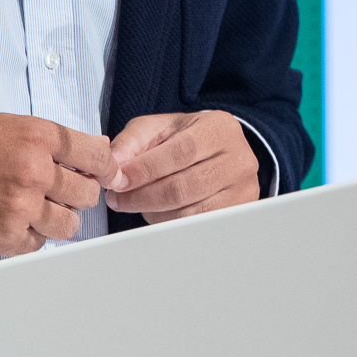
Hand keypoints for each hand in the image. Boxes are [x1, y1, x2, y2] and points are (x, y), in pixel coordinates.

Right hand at [0, 113, 115, 256]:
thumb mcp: (13, 127)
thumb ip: (55, 142)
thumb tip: (96, 153)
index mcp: (40, 137)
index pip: (99, 156)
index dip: (105, 168)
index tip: (104, 174)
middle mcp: (36, 171)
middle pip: (88, 194)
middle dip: (77, 194)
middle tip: (57, 192)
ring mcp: (22, 207)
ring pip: (69, 224)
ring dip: (55, 219)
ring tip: (32, 208)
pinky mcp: (7, 236)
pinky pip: (39, 243)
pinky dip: (29, 235)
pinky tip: (11, 220)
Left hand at [105, 111, 260, 223]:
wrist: (220, 153)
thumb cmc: (187, 139)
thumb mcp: (159, 128)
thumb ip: (132, 140)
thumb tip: (114, 163)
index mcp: (220, 129)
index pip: (182, 152)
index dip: (146, 170)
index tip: (119, 181)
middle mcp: (239, 159)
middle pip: (183, 187)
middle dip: (142, 196)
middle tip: (117, 198)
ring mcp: (243, 190)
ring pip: (188, 213)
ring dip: (152, 213)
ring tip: (136, 203)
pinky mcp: (238, 214)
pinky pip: (195, 228)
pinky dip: (168, 224)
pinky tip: (156, 212)